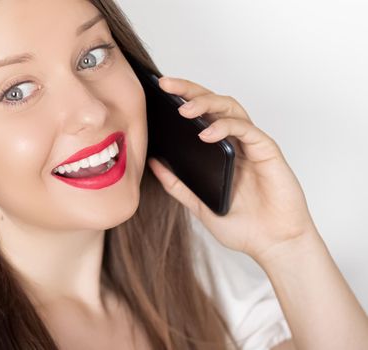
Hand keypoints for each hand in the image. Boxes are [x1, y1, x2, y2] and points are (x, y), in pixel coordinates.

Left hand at [147, 76, 317, 261]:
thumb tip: (153, 162)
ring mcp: (252, 144)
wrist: (274, 245)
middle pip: (213, 104)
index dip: (181, 100)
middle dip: (189, 91)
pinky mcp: (267, 151)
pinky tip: (206, 134)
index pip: (199, 116)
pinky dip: (226, 127)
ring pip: (230, 108)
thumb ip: (177, 184)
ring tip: (184, 109)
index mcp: (219, 151)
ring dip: (207, 103)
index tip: (157, 92)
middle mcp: (235, 142)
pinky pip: (247, 130)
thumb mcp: (198, 204)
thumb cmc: (243, 226)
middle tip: (167, 84)